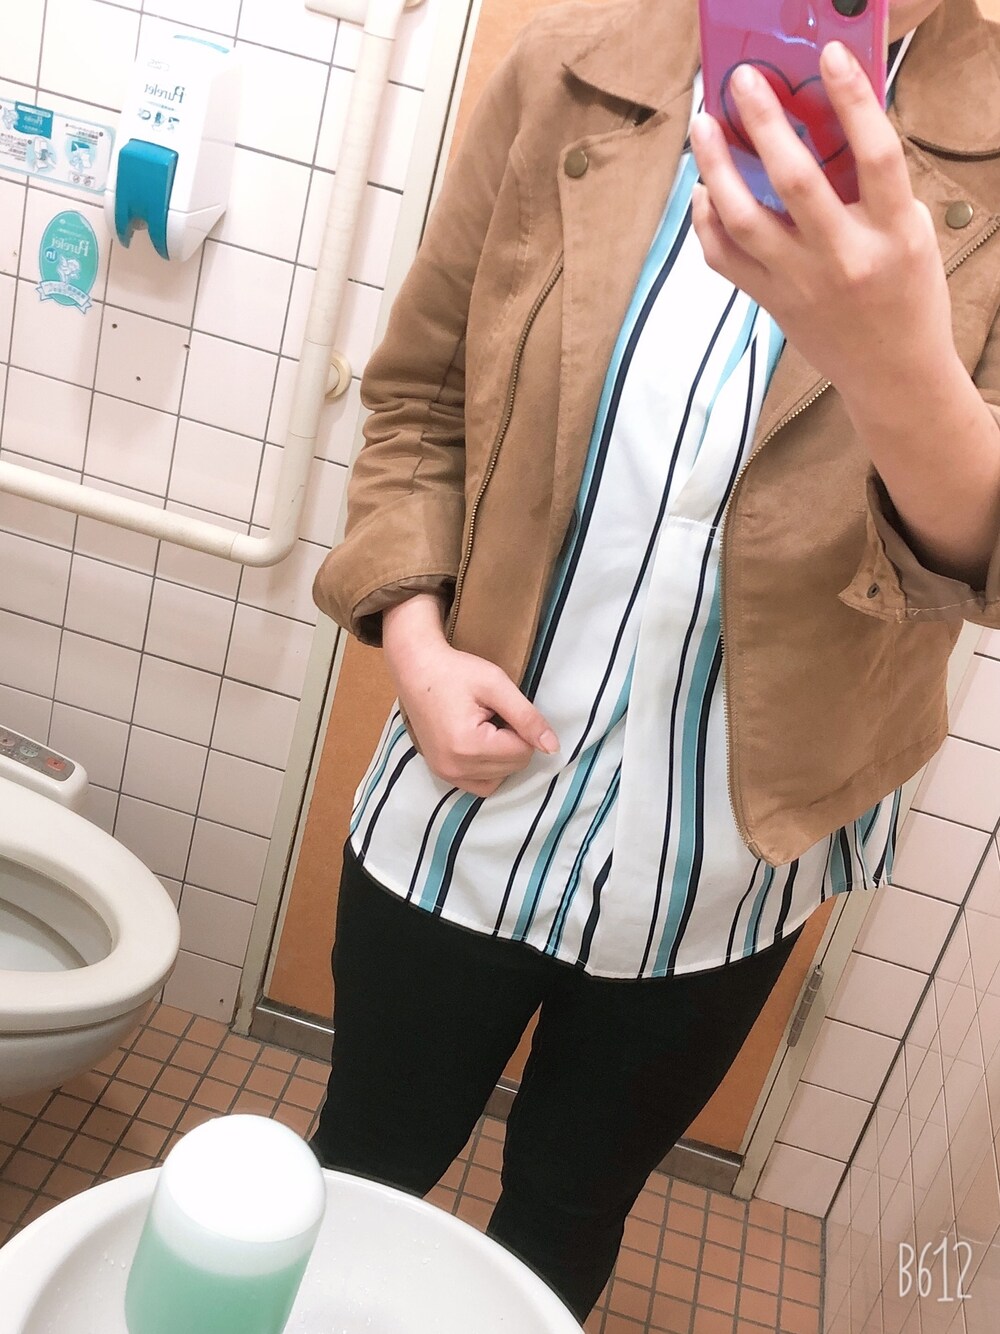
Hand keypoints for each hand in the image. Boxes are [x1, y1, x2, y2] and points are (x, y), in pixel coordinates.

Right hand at [382, 595, 559, 797]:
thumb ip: (527, 717)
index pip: (523, 752)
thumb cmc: (456, 672)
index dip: (523, 729)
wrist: (416, 669)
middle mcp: (455, 767)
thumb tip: (553, 747)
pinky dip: (489, 770)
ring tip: (487, 727)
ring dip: (503, 757)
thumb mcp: (496, 685)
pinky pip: (479, 786)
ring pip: (500, 779)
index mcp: (468, 746)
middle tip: (493, 715)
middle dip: (513, 742)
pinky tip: (482, 745)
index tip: (503, 708)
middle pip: (513, 767)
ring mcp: (446, 774)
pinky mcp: (442, 773)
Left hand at [689, 42, 953, 406]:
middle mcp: (843, 257)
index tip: (828, 56)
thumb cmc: (906, 294)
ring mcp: (800, 283)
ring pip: (744, 219)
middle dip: (763, 123)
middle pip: (794, 180)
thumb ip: (874, 187)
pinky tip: (703, 191)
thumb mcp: (909, 232)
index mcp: (892, 232)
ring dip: (715, 168)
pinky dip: (706, 221)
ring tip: (703, 128)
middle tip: (741, 82)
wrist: (892, 374)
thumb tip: (826, 126)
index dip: (851, 99)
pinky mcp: (770, 302)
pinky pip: (724, 258)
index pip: (875, 154)